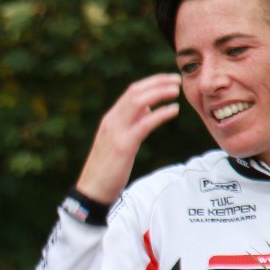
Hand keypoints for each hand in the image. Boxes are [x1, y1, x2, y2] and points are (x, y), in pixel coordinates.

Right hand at [75, 73, 181, 202]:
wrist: (92, 189)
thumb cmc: (107, 168)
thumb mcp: (118, 140)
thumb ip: (130, 124)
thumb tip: (147, 109)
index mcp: (110, 119)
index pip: (131, 91)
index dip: (151, 82)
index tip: (168, 80)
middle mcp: (111, 121)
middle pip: (135, 92)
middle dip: (157, 82)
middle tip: (177, 80)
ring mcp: (116, 132)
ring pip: (138, 102)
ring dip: (159, 93)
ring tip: (176, 90)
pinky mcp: (123, 145)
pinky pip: (144, 124)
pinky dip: (160, 114)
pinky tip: (173, 110)